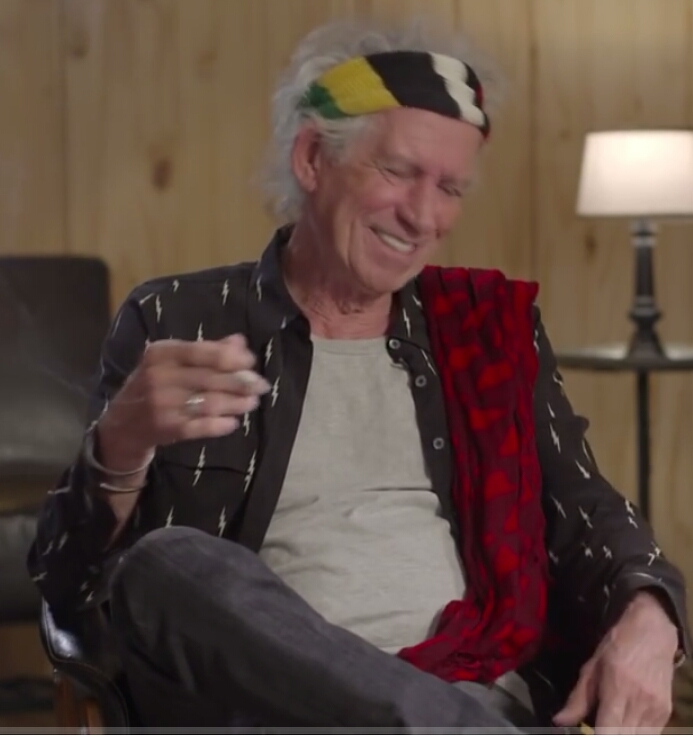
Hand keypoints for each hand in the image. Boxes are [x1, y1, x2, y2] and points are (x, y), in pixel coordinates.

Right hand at [98, 334, 269, 468]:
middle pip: (209, 377)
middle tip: (261, 385)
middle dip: (240, 382)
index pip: (202, 352)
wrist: (121, 424)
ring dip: (235, 403)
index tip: (251, 361)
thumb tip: (240, 342)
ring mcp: (161, 403)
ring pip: (208, 402)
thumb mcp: (172, 362)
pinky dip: (219, 425)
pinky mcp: (165, 427)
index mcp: (161, 353)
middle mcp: (158, 376)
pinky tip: (233, 423)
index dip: (231, 357)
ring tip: (252, 403)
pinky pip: (198, 426)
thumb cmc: (153, 386)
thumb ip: (206, 350)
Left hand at [553, 591, 677, 732]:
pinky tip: (624, 724)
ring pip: (637, 740)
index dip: (596, 738)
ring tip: (608, 725)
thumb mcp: (591, 667)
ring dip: (621, 736)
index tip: (585, 734)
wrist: (653, 633)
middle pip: (623, 739)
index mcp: (617, 689)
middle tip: (594, 729)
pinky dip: (635, 734)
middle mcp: (639, 703)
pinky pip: (651, 735)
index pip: (608, 732)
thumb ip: (577, 698)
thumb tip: (559, 720)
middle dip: (607, 737)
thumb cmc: (617, 646)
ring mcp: (656, 710)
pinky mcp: (666, 713)